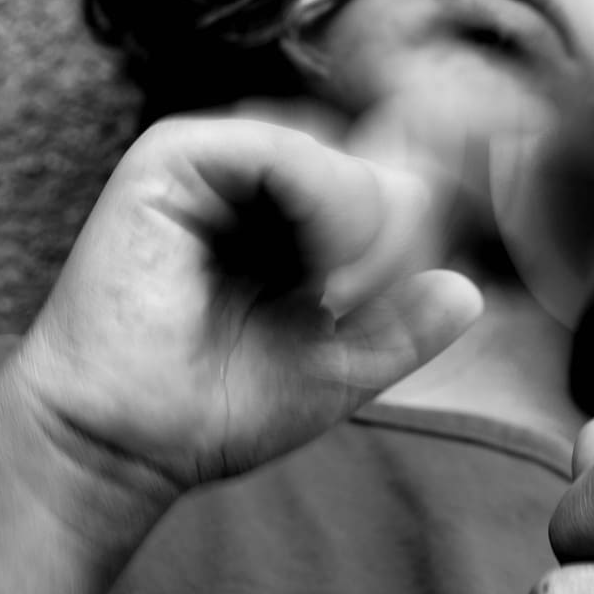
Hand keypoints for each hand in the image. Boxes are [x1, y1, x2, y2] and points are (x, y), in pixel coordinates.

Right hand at [12, 115, 480, 506]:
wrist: (123, 446)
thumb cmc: (215, 407)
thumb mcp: (339, 367)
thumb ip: (402, 328)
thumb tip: (470, 292)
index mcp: (292, 212)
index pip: (395, 179)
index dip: (418, 233)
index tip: (385, 298)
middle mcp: (256, 175)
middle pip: (382, 162)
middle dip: (396, 237)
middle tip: (355, 300)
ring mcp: (216, 157)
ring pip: (344, 152)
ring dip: (361, 228)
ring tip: (328, 291)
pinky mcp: (173, 156)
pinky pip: (285, 148)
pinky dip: (322, 205)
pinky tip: (311, 265)